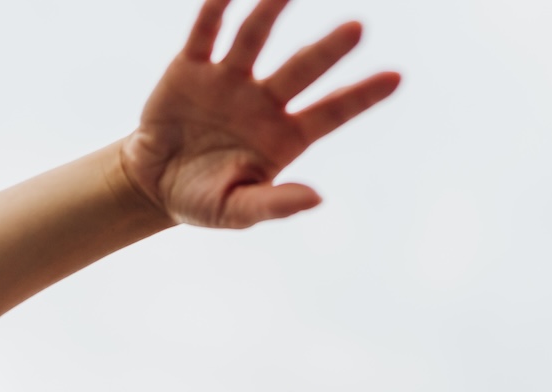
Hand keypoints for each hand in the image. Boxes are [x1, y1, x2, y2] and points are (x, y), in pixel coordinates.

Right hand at [120, 0, 399, 227]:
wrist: (154, 186)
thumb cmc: (203, 202)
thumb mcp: (238, 211)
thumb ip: (275, 204)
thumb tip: (317, 198)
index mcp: (283, 138)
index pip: (331, 112)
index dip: (362, 96)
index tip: (397, 78)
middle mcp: (262, 103)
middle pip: (302, 70)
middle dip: (328, 51)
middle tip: (358, 28)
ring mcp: (228, 81)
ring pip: (254, 40)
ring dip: (270, 14)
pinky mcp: (190, 69)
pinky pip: (205, 34)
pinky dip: (215, 12)